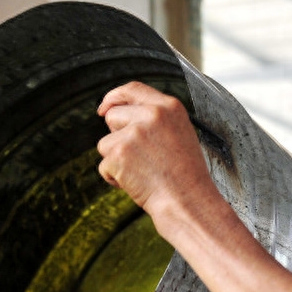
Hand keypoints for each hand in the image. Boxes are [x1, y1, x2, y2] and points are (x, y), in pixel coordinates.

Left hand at [96, 82, 216, 216]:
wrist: (188, 202)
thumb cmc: (185, 177)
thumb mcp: (178, 134)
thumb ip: (154, 119)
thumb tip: (118, 114)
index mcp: (169, 107)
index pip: (133, 89)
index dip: (114, 97)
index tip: (103, 107)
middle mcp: (151, 115)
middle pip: (112, 116)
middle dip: (117, 137)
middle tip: (140, 158)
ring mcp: (133, 133)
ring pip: (105, 143)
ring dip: (116, 160)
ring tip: (142, 173)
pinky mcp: (119, 154)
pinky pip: (104, 166)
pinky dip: (115, 178)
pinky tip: (137, 184)